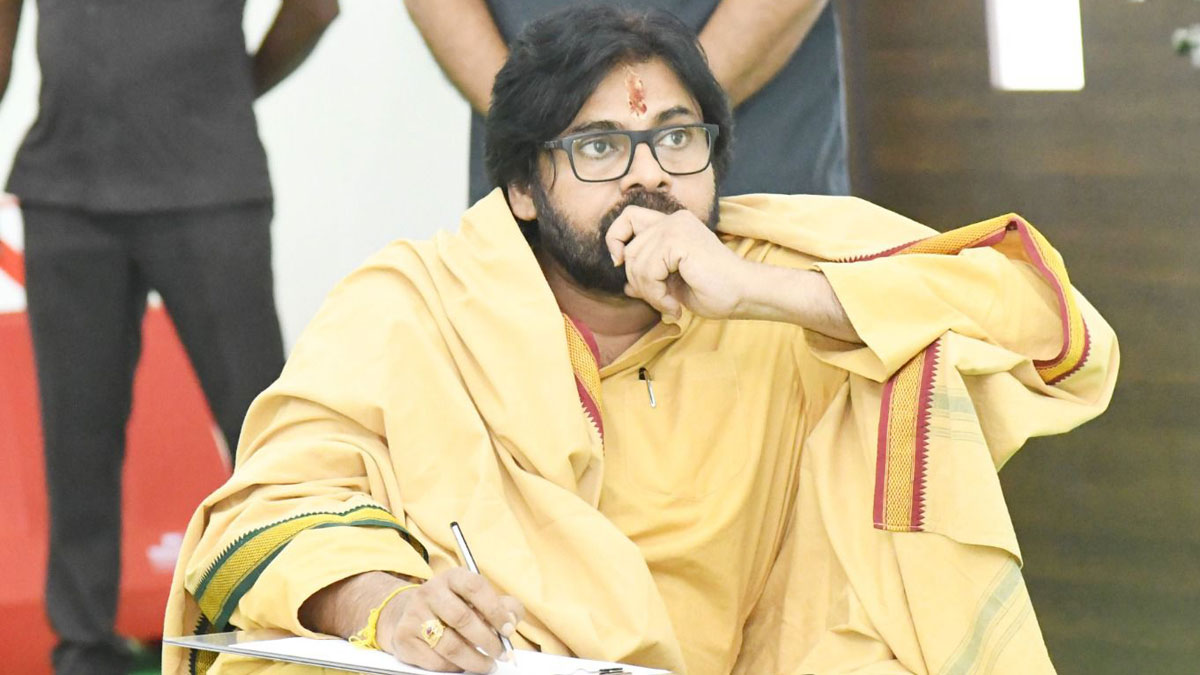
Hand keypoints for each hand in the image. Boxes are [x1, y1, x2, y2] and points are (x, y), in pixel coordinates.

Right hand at [378, 568, 523, 672]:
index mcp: (452, 577)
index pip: (475, 587)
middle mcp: (430, 592)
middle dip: (487, 640)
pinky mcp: (404, 638)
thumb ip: (502, 605)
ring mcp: (414, 615)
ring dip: (474, 659)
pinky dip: (454, 667)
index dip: (495, 610)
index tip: (508, 629)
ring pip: (449, 644)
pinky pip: (435, 660)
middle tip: (501, 653)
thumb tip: (512, 619)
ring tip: (488, 665)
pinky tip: (464, 664)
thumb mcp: (477, 598)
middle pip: (462, 618)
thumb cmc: (453, 606)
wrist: (408, 613)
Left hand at [605, 205, 751, 319]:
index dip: (616, 238)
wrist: (743, 294)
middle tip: (660, 300)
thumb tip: (626, 285)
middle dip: (637, 280)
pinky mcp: (678, 240)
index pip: (628, 217)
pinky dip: (656, 295)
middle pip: (630, 248)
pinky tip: (673, 305)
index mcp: (674, 224)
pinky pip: (648, 271)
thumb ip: (650, 279)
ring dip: (649, 292)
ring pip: (635, 262)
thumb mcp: (673, 285)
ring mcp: (676, 227)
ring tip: (669, 305)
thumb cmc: (715, 291)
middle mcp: (674, 220)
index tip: (620, 263)